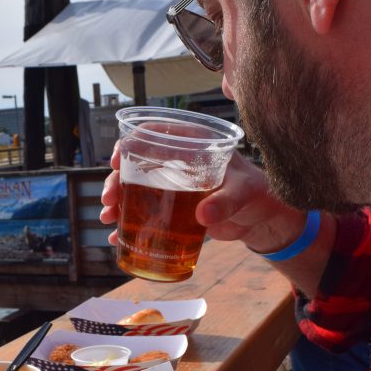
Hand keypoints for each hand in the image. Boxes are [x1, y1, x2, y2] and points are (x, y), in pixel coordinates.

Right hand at [100, 143, 305, 253]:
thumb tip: (203, 214)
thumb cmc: (257, 193)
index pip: (154, 133)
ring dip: (117, 202)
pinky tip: (116, 237)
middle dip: (116, 180)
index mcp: (193, 143)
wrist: (262, 218)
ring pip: (135, 188)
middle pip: (136, 163)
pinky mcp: (172, 208)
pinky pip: (145, 212)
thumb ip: (226, 201)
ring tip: (108, 218)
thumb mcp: (243, 193)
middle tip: (108, 200)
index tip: (117, 161)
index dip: (130, 143)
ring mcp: (172, 184)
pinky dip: (129, 224)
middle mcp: (177, 160)